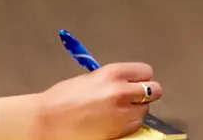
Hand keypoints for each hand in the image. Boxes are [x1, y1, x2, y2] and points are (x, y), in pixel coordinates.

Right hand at [30, 63, 160, 139]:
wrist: (48, 121)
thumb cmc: (62, 99)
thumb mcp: (91, 78)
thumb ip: (112, 78)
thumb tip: (127, 82)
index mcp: (113, 73)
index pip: (146, 72)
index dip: (141, 77)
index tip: (137, 81)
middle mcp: (121, 91)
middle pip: (154, 90)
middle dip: (146, 93)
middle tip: (135, 96)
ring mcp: (122, 113)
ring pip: (146, 110)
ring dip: (137, 110)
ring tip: (120, 110)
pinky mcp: (119, 130)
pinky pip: (135, 125)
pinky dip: (129, 123)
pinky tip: (114, 121)